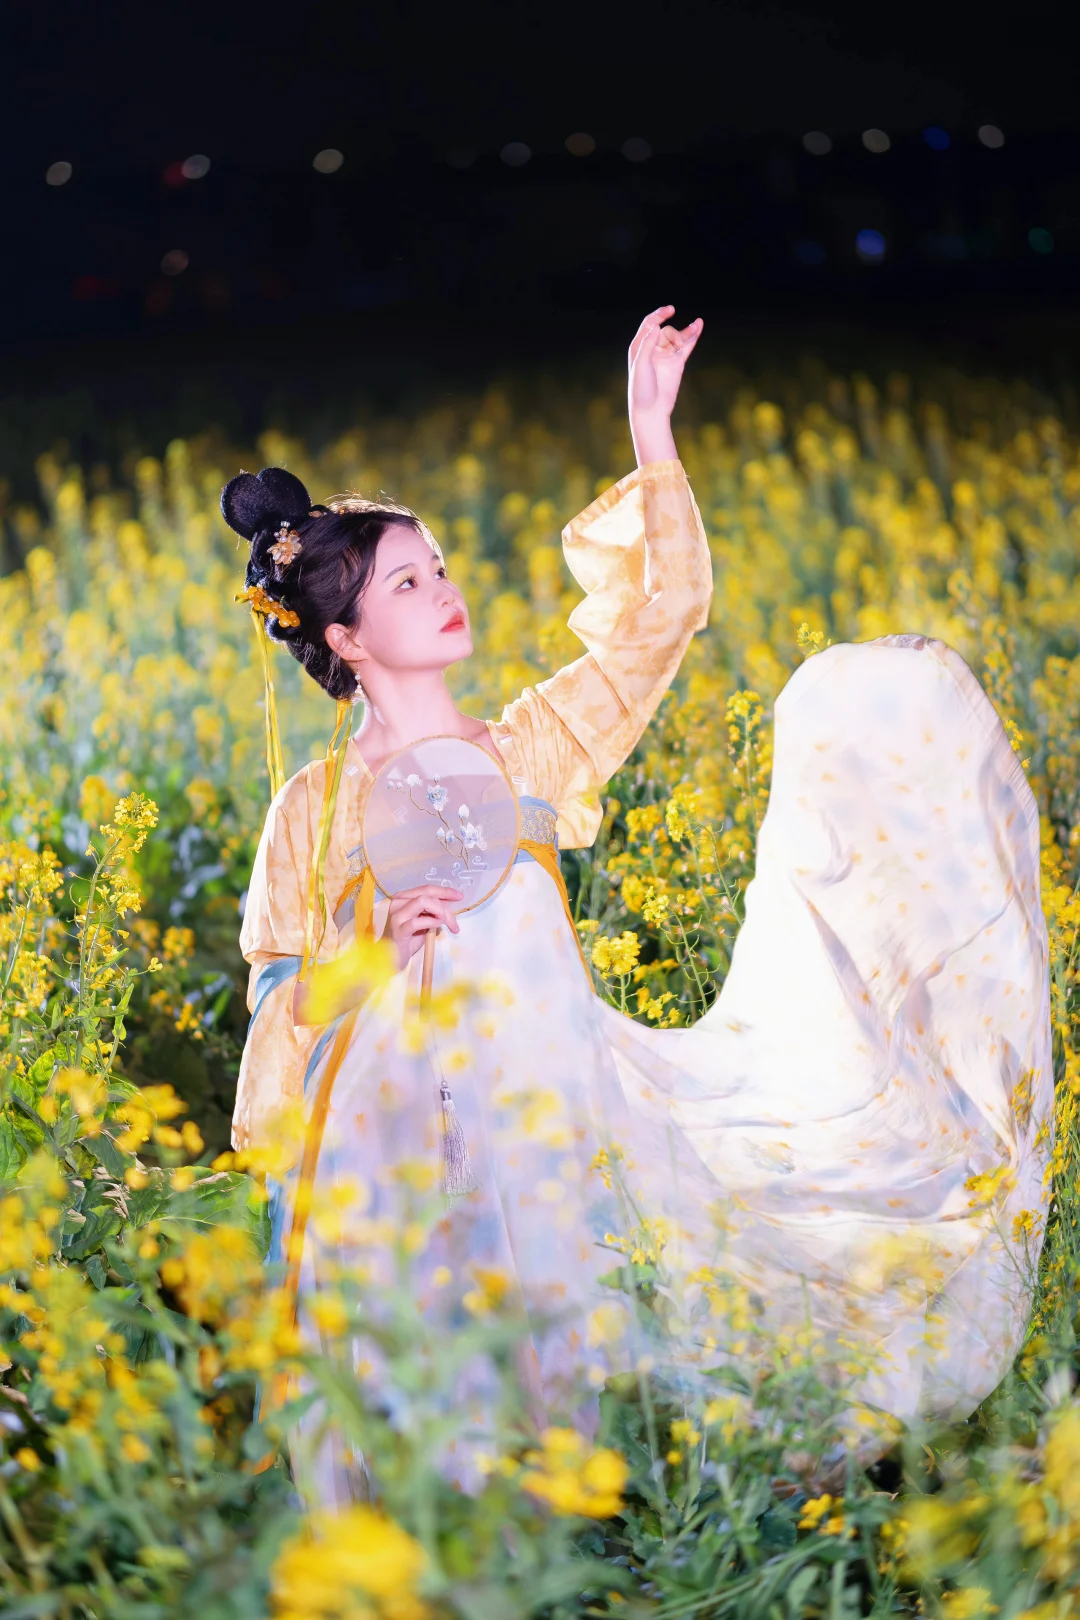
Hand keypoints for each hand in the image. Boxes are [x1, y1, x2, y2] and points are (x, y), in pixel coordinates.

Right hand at [380, 884, 463, 971]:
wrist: (391, 957)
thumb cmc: (409, 938)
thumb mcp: (424, 921)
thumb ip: (433, 911)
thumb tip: (450, 903)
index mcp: (404, 897)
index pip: (426, 889)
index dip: (444, 891)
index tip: (459, 896)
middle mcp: (398, 902)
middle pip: (427, 895)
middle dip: (445, 907)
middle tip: (454, 923)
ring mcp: (397, 915)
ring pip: (422, 902)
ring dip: (439, 911)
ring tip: (445, 923)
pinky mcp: (398, 929)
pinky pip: (418, 921)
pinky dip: (431, 922)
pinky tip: (436, 926)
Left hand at [627, 305, 702, 465]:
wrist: (651, 410)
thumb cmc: (641, 389)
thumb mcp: (641, 365)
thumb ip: (648, 344)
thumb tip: (655, 325)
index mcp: (639, 347)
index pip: (650, 324)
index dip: (659, 315)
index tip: (670, 310)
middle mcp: (652, 349)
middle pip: (666, 331)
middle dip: (674, 334)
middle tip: (678, 345)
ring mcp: (666, 356)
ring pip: (677, 337)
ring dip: (686, 332)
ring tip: (697, 325)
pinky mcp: (677, 363)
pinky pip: (686, 346)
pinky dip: (693, 336)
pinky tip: (699, 325)